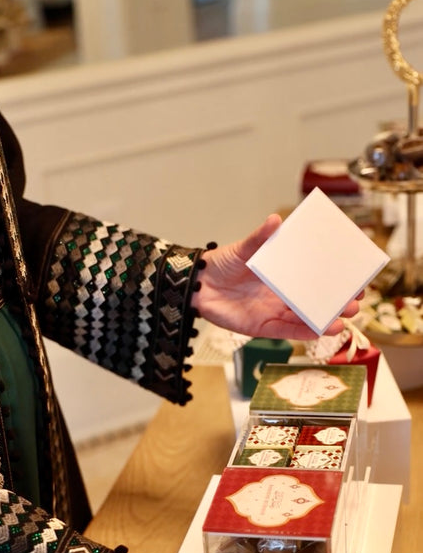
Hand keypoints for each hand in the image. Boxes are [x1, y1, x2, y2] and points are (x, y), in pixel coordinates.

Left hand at [193, 214, 360, 340]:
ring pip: (305, 320)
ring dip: (325, 320)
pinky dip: (304, 332)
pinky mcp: (261, 328)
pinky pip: (286, 332)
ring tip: (344, 319)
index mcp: (282, 276)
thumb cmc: (221, 265)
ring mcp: (273, 313)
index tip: (355, 280)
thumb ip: (260, 238)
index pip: (314, 280)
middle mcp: (281, 296)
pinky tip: (322, 330)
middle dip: (337, 304)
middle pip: (315, 302)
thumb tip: (276, 220)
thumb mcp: (244, 249)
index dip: (334, 282)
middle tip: (356, 302)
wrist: (197, 284)